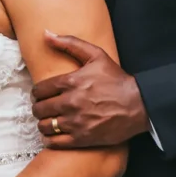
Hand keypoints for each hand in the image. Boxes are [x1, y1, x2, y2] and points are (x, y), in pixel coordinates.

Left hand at [32, 30, 148, 147]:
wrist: (139, 104)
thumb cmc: (116, 79)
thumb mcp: (96, 55)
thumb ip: (69, 43)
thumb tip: (45, 34)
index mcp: (71, 82)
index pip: (38, 90)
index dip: (37, 93)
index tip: (41, 95)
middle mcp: (70, 102)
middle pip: (39, 109)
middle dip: (38, 108)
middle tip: (44, 108)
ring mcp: (76, 122)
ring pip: (44, 126)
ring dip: (43, 123)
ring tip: (49, 120)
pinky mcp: (82, 138)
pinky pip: (54, 142)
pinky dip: (49, 139)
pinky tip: (53, 134)